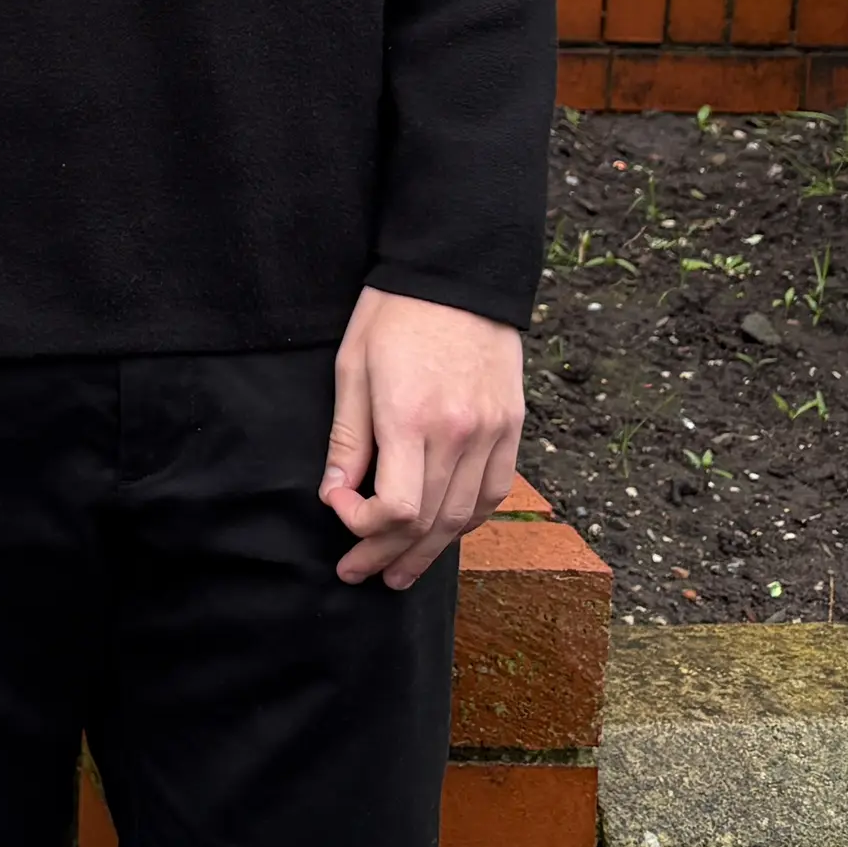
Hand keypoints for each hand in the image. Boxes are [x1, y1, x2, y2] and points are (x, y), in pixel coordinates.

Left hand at [320, 287, 524, 590]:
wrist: (457, 274)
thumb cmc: (394, 314)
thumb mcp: (353, 368)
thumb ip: (347, 437)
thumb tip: (334, 491)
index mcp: (412, 418)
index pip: (397, 509)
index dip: (362, 525)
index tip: (337, 506)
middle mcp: (459, 433)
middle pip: (428, 523)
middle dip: (387, 554)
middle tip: (358, 572)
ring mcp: (492, 432)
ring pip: (464, 516)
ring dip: (429, 551)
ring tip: (400, 571)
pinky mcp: (512, 425)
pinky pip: (494, 491)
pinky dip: (467, 519)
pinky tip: (445, 532)